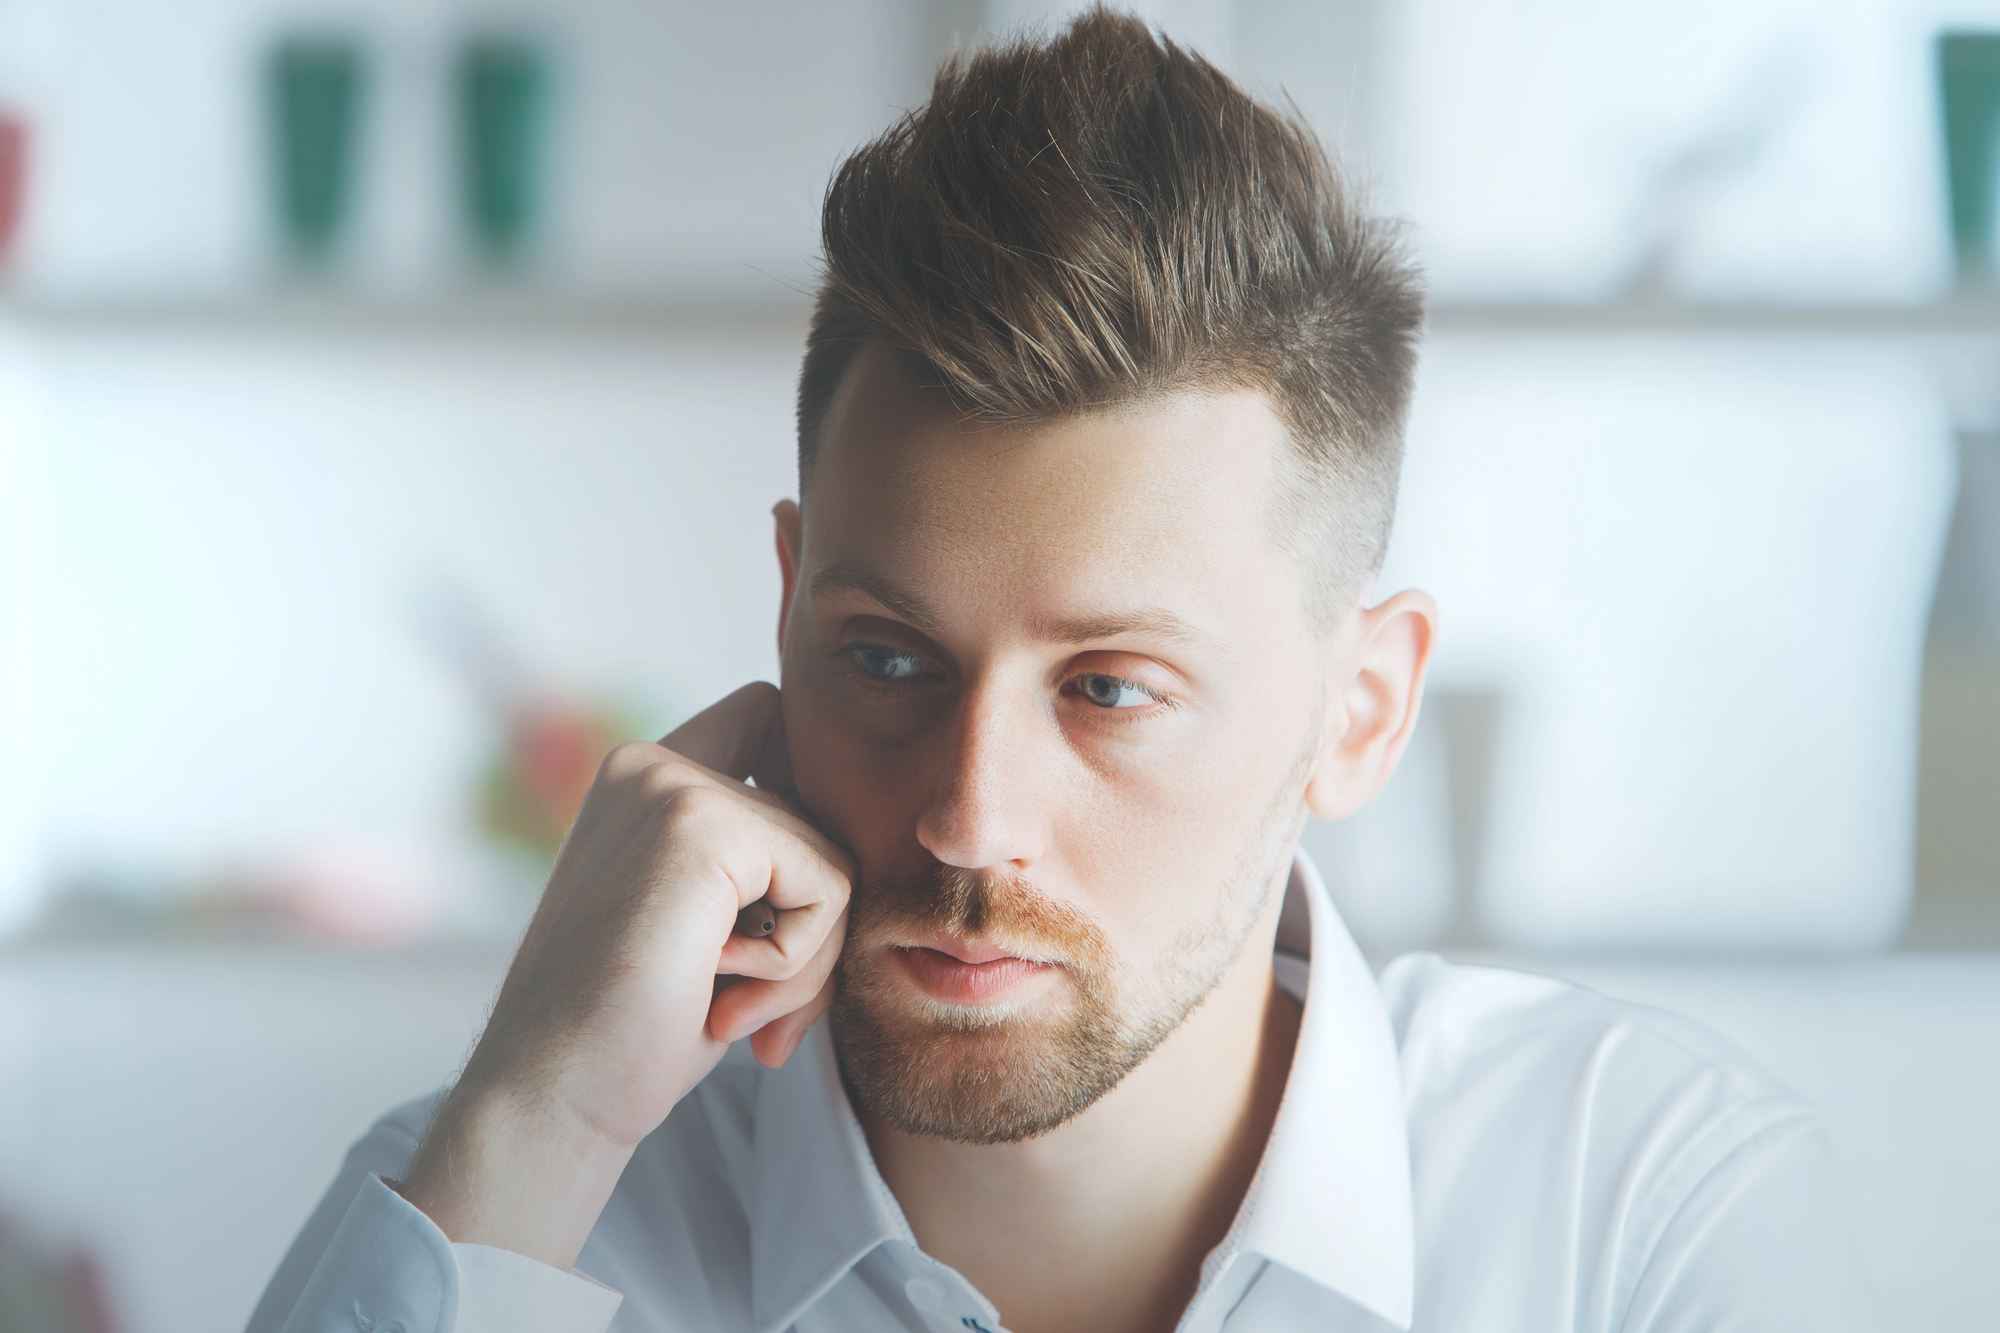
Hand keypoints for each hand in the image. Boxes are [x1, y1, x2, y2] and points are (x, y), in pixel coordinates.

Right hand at [400, 683, 851, 1267]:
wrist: (551, 1099)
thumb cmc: (632, 1033)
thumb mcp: (709, 930)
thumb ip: (765, 873)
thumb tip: (871, 862)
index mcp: (642, 781)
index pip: (767, 721)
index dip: (800, 804)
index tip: (769, 914)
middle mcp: (652, 765)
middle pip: (819, 817)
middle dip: (810, 928)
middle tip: (748, 1008)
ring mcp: (674, 787)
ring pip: (834, 861)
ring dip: (805, 964)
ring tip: (728, 1013)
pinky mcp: (704, 826)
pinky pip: (832, 887)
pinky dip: (798, 966)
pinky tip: (721, 999)